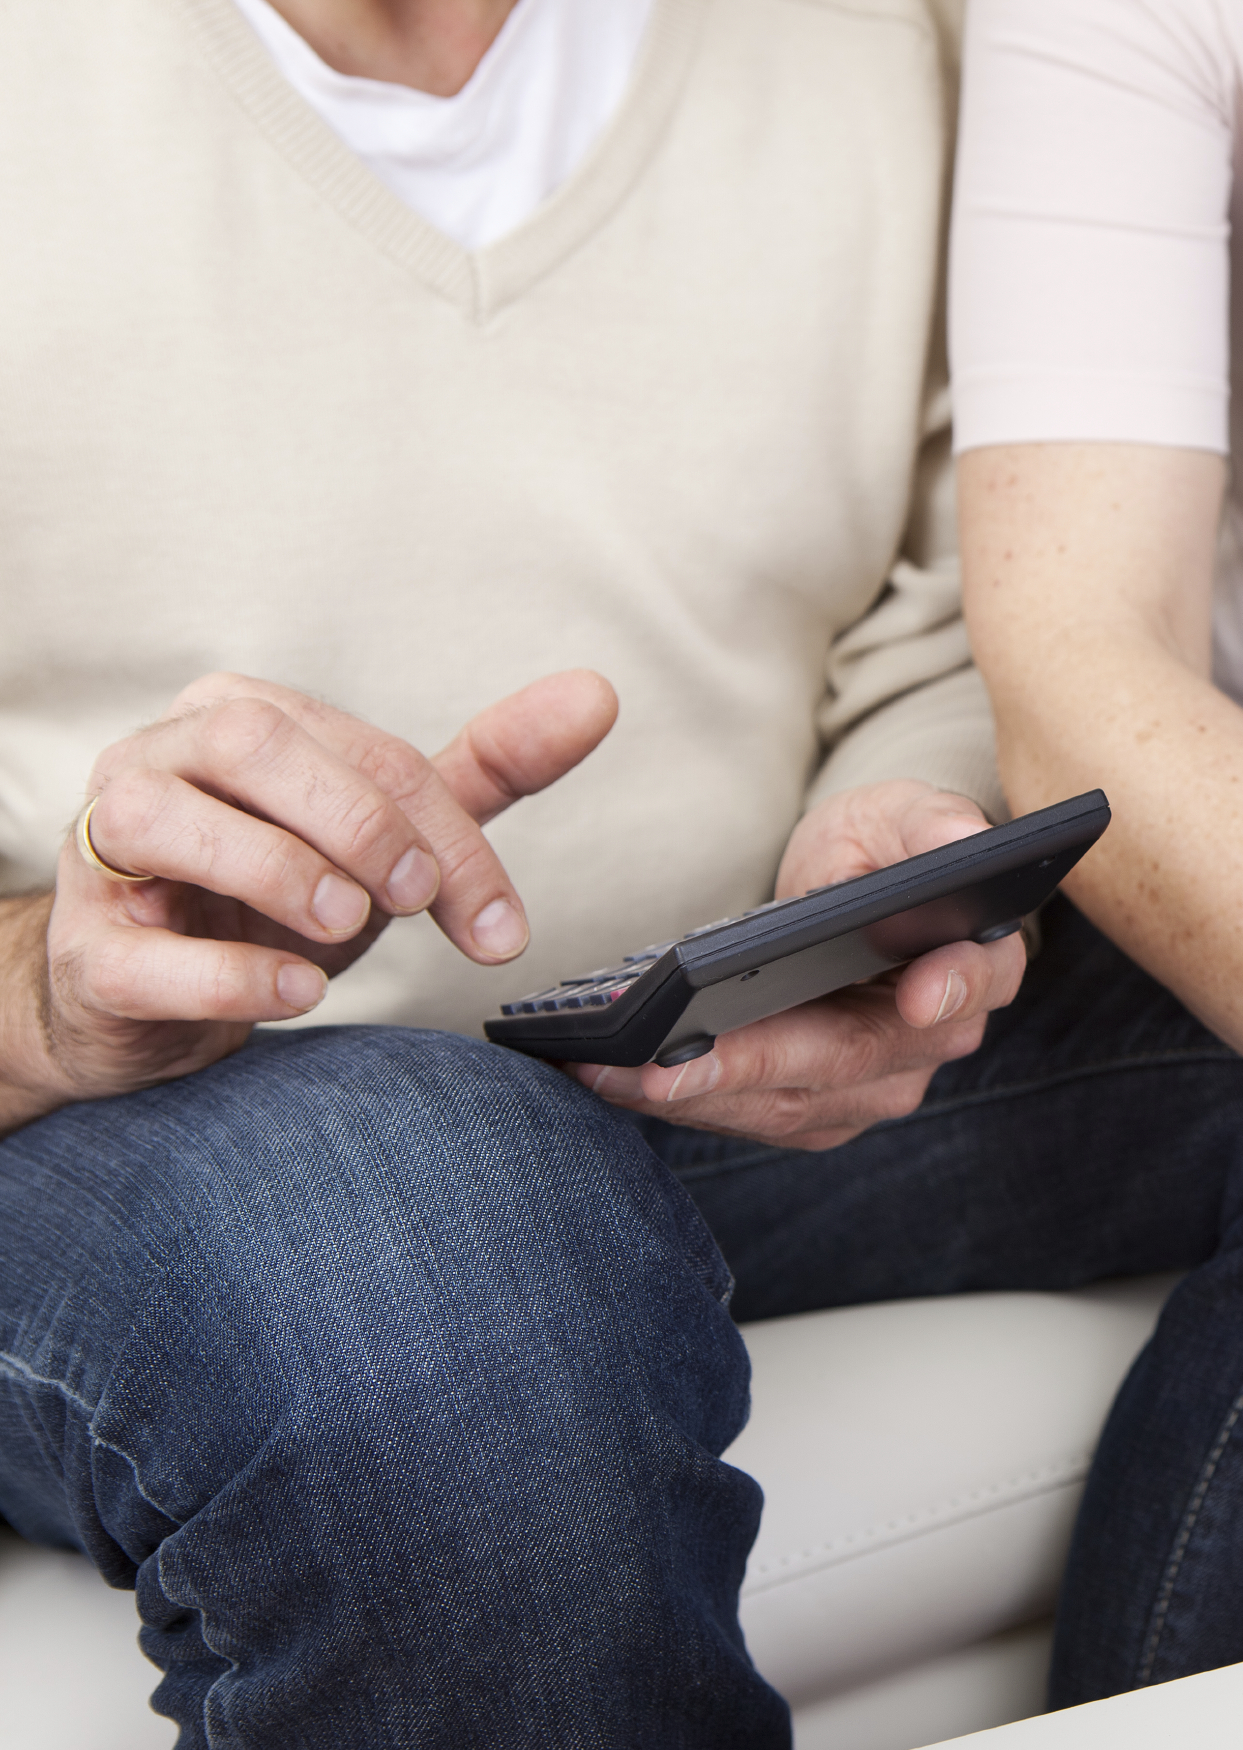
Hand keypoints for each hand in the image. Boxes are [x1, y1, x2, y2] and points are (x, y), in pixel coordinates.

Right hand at [1, 670, 617, 1130]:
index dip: (447, 835)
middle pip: (255, 743)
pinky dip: (227, 969)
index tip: (500, 920)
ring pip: (166, 820)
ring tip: (347, 928)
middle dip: (357, 820)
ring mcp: (103, 854)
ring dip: (279, 872)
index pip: (362, 752)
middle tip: (415, 897)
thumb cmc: (274, 895)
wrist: (157, 998)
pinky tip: (296, 990)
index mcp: (239, 718)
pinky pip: (138, 949)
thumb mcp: (387, 833)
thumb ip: (486, 771)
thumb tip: (595, 695)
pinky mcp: (85, 951)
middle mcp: (157, 761)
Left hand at [571, 780, 1025, 1150]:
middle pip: (851, 1063)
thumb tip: (961, 835)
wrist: (854, 892)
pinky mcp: (823, 1110)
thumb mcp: (903, 814)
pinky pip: (757, 1120)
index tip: (912, 996)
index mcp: (978, 961)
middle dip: (753, 1065)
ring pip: (792, 1106)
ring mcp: (880, 1085)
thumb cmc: (881, 848)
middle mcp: (937, 1039)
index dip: (948, 992)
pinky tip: (623, 1081)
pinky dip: (690, 1105)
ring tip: (614, 1072)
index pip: (972, 983)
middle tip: (666, 1064)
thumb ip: (932, 823)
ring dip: (699, 1096)